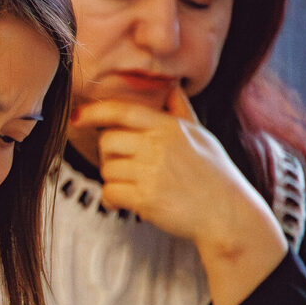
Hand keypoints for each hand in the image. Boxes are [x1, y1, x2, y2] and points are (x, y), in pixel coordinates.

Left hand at [78, 86, 285, 304]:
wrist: (227, 214)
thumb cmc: (214, 175)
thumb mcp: (202, 137)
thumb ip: (181, 113)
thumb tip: (173, 89)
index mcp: (169, 127)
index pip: (123, 111)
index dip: (95, 112)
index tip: (78, 118)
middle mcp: (159, 146)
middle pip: (107, 141)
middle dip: (110, 155)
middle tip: (126, 167)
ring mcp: (151, 172)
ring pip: (107, 169)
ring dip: (114, 180)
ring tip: (135, 187)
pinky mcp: (145, 198)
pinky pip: (109, 193)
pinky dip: (112, 200)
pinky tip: (125, 203)